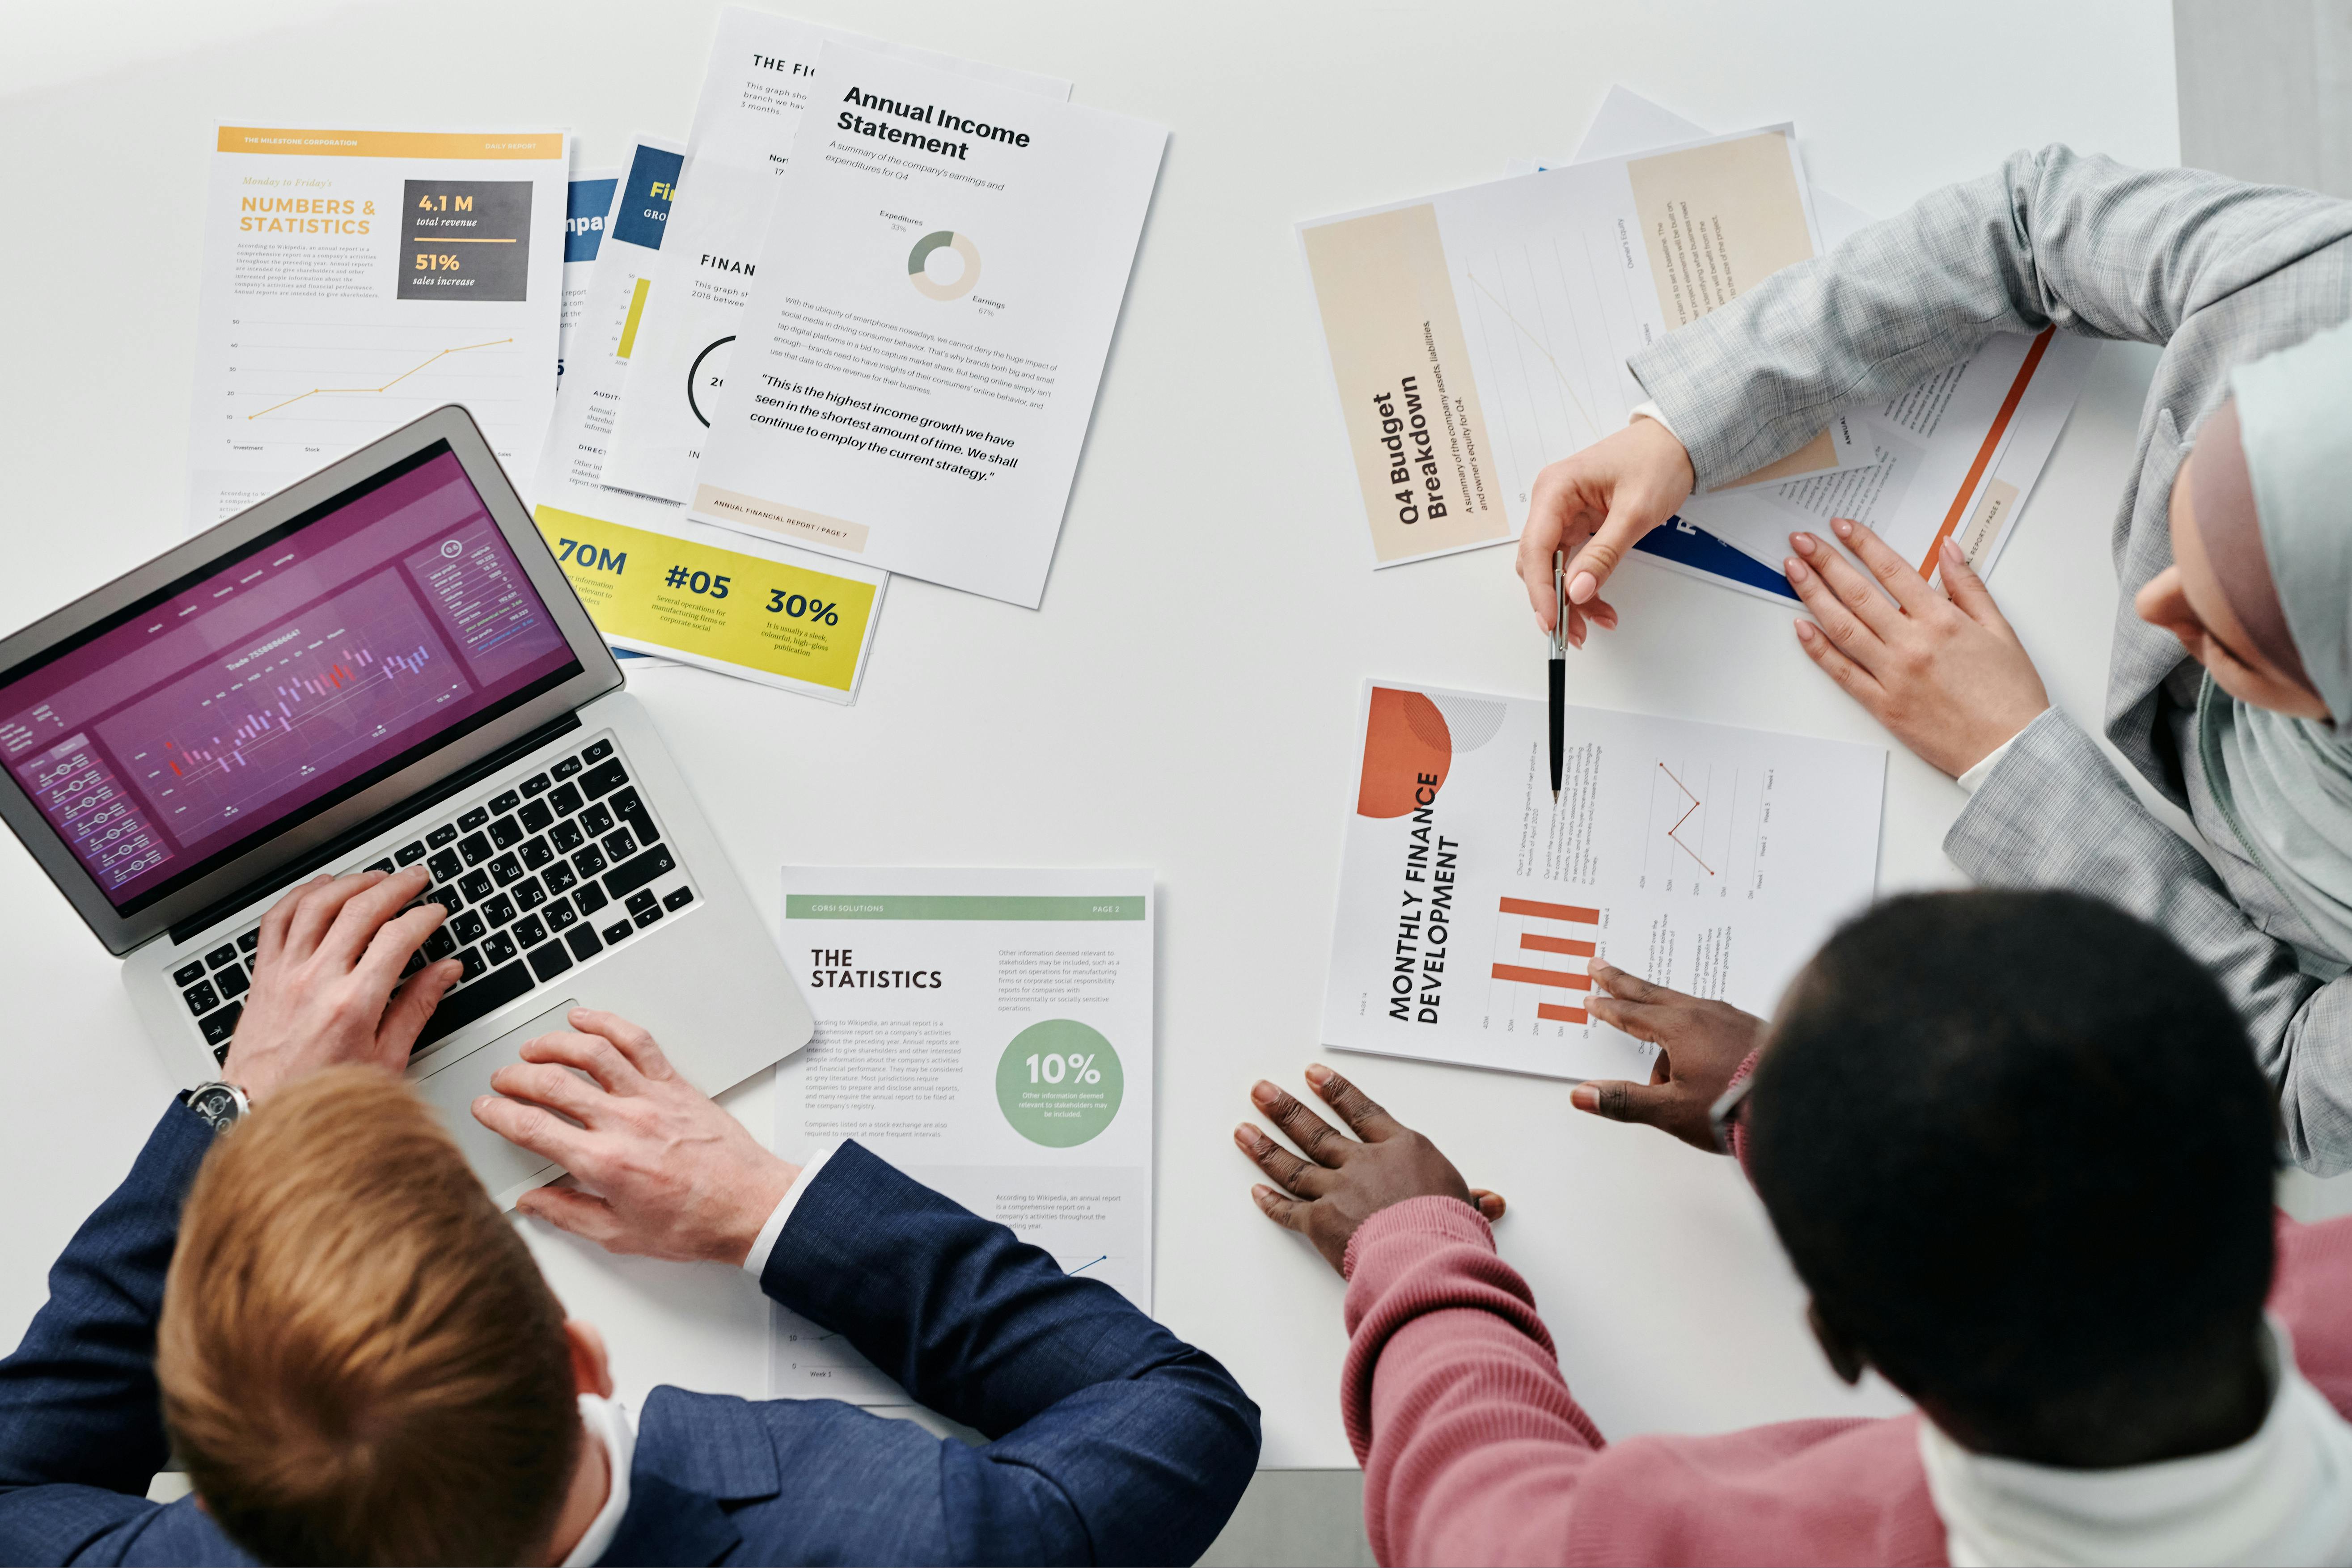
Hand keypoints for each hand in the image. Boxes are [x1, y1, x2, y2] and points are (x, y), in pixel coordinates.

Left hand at [223, 867, 461, 1100]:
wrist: (260, 1110)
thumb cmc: (322, 1092)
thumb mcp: (386, 1059)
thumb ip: (417, 1008)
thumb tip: (445, 972)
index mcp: (353, 1004)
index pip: (397, 938)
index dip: (423, 917)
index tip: (435, 913)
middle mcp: (316, 981)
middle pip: (360, 910)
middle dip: (395, 886)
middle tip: (415, 879)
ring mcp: (285, 974)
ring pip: (318, 905)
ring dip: (350, 883)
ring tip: (374, 877)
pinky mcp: (263, 975)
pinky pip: (277, 920)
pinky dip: (300, 895)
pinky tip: (319, 888)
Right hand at [473, 1008, 796, 1265]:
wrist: (750, 1206)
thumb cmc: (694, 1223)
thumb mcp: (621, 1235)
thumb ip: (568, 1215)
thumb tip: (532, 1202)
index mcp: (604, 1164)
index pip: (533, 1129)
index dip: (499, 1114)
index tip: (484, 1108)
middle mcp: (624, 1123)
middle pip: (553, 1084)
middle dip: (516, 1078)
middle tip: (502, 1079)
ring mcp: (651, 1098)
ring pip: (591, 1053)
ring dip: (553, 1045)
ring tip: (533, 1049)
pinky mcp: (675, 1084)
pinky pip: (637, 1042)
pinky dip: (608, 1024)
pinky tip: (586, 1020)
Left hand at [1235, 1064, 1503, 1275]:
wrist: (1428, 1252)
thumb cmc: (1450, 1226)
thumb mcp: (1466, 1205)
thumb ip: (1471, 1200)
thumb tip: (1491, 1202)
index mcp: (1400, 1148)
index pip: (1362, 1111)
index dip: (1336, 1091)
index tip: (1312, 1074)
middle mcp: (1363, 1163)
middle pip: (1317, 1131)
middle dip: (1286, 1110)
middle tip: (1261, 1091)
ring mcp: (1337, 1190)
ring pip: (1293, 1164)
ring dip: (1265, 1146)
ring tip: (1243, 1129)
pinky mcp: (1320, 1222)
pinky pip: (1289, 1210)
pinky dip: (1271, 1203)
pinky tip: (1256, 1192)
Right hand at [1517, 418, 1694, 642]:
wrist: (1678, 442)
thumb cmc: (1658, 459)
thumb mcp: (1636, 511)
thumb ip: (1604, 553)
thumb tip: (1578, 589)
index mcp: (1556, 488)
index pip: (1535, 547)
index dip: (1540, 589)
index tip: (1552, 620)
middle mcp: (1552, 500)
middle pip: (1537, 562)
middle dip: (1554, 600)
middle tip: (1573, 632)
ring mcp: (1563, 512)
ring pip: (1553, 567)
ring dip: (1569, 598)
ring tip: (1595, 622)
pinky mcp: (1577, 523)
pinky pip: (1570, 561)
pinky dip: (1582, 584)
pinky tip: (1597, 603)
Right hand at [1571, 961, 1764, 1151]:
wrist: (1800, 1103)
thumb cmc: (1736, 1108)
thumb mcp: (1671, 1110)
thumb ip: (1625, 1100)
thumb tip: (1582, 1095)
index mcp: (1680, 1028)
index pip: (1631, 1013)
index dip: (1608, 1007)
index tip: (1591, 997)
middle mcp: (1705, 1014)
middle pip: (1653, 993)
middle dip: (1624, 982)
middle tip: (1601, 967)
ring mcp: (1731, 1018)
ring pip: (1685, 1013)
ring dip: (1665, 1023)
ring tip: (1666, 1073)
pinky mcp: (1752, 1028)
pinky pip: (1712, 1023)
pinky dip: (1695, 1032)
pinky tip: (1702, 1057)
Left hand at [1785, 521, 2049, 776]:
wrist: (2011, 748)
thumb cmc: (2009, 692)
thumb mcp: (2000, 629)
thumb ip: (1969, 586)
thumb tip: (1949, 548)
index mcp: (1942, 620)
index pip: (1892, 570)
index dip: (1862, 544)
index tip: (1841, 527)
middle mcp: (1912, 644)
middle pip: (1858, 593)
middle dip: (1826, 561)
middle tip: (1800, 541)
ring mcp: (1893, 675)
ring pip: (1843, 627)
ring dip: (1813, 595)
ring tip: (1792, 571)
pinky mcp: (1883, 705)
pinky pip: (1843, 672)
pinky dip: (1818, 648)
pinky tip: (1801, 627)